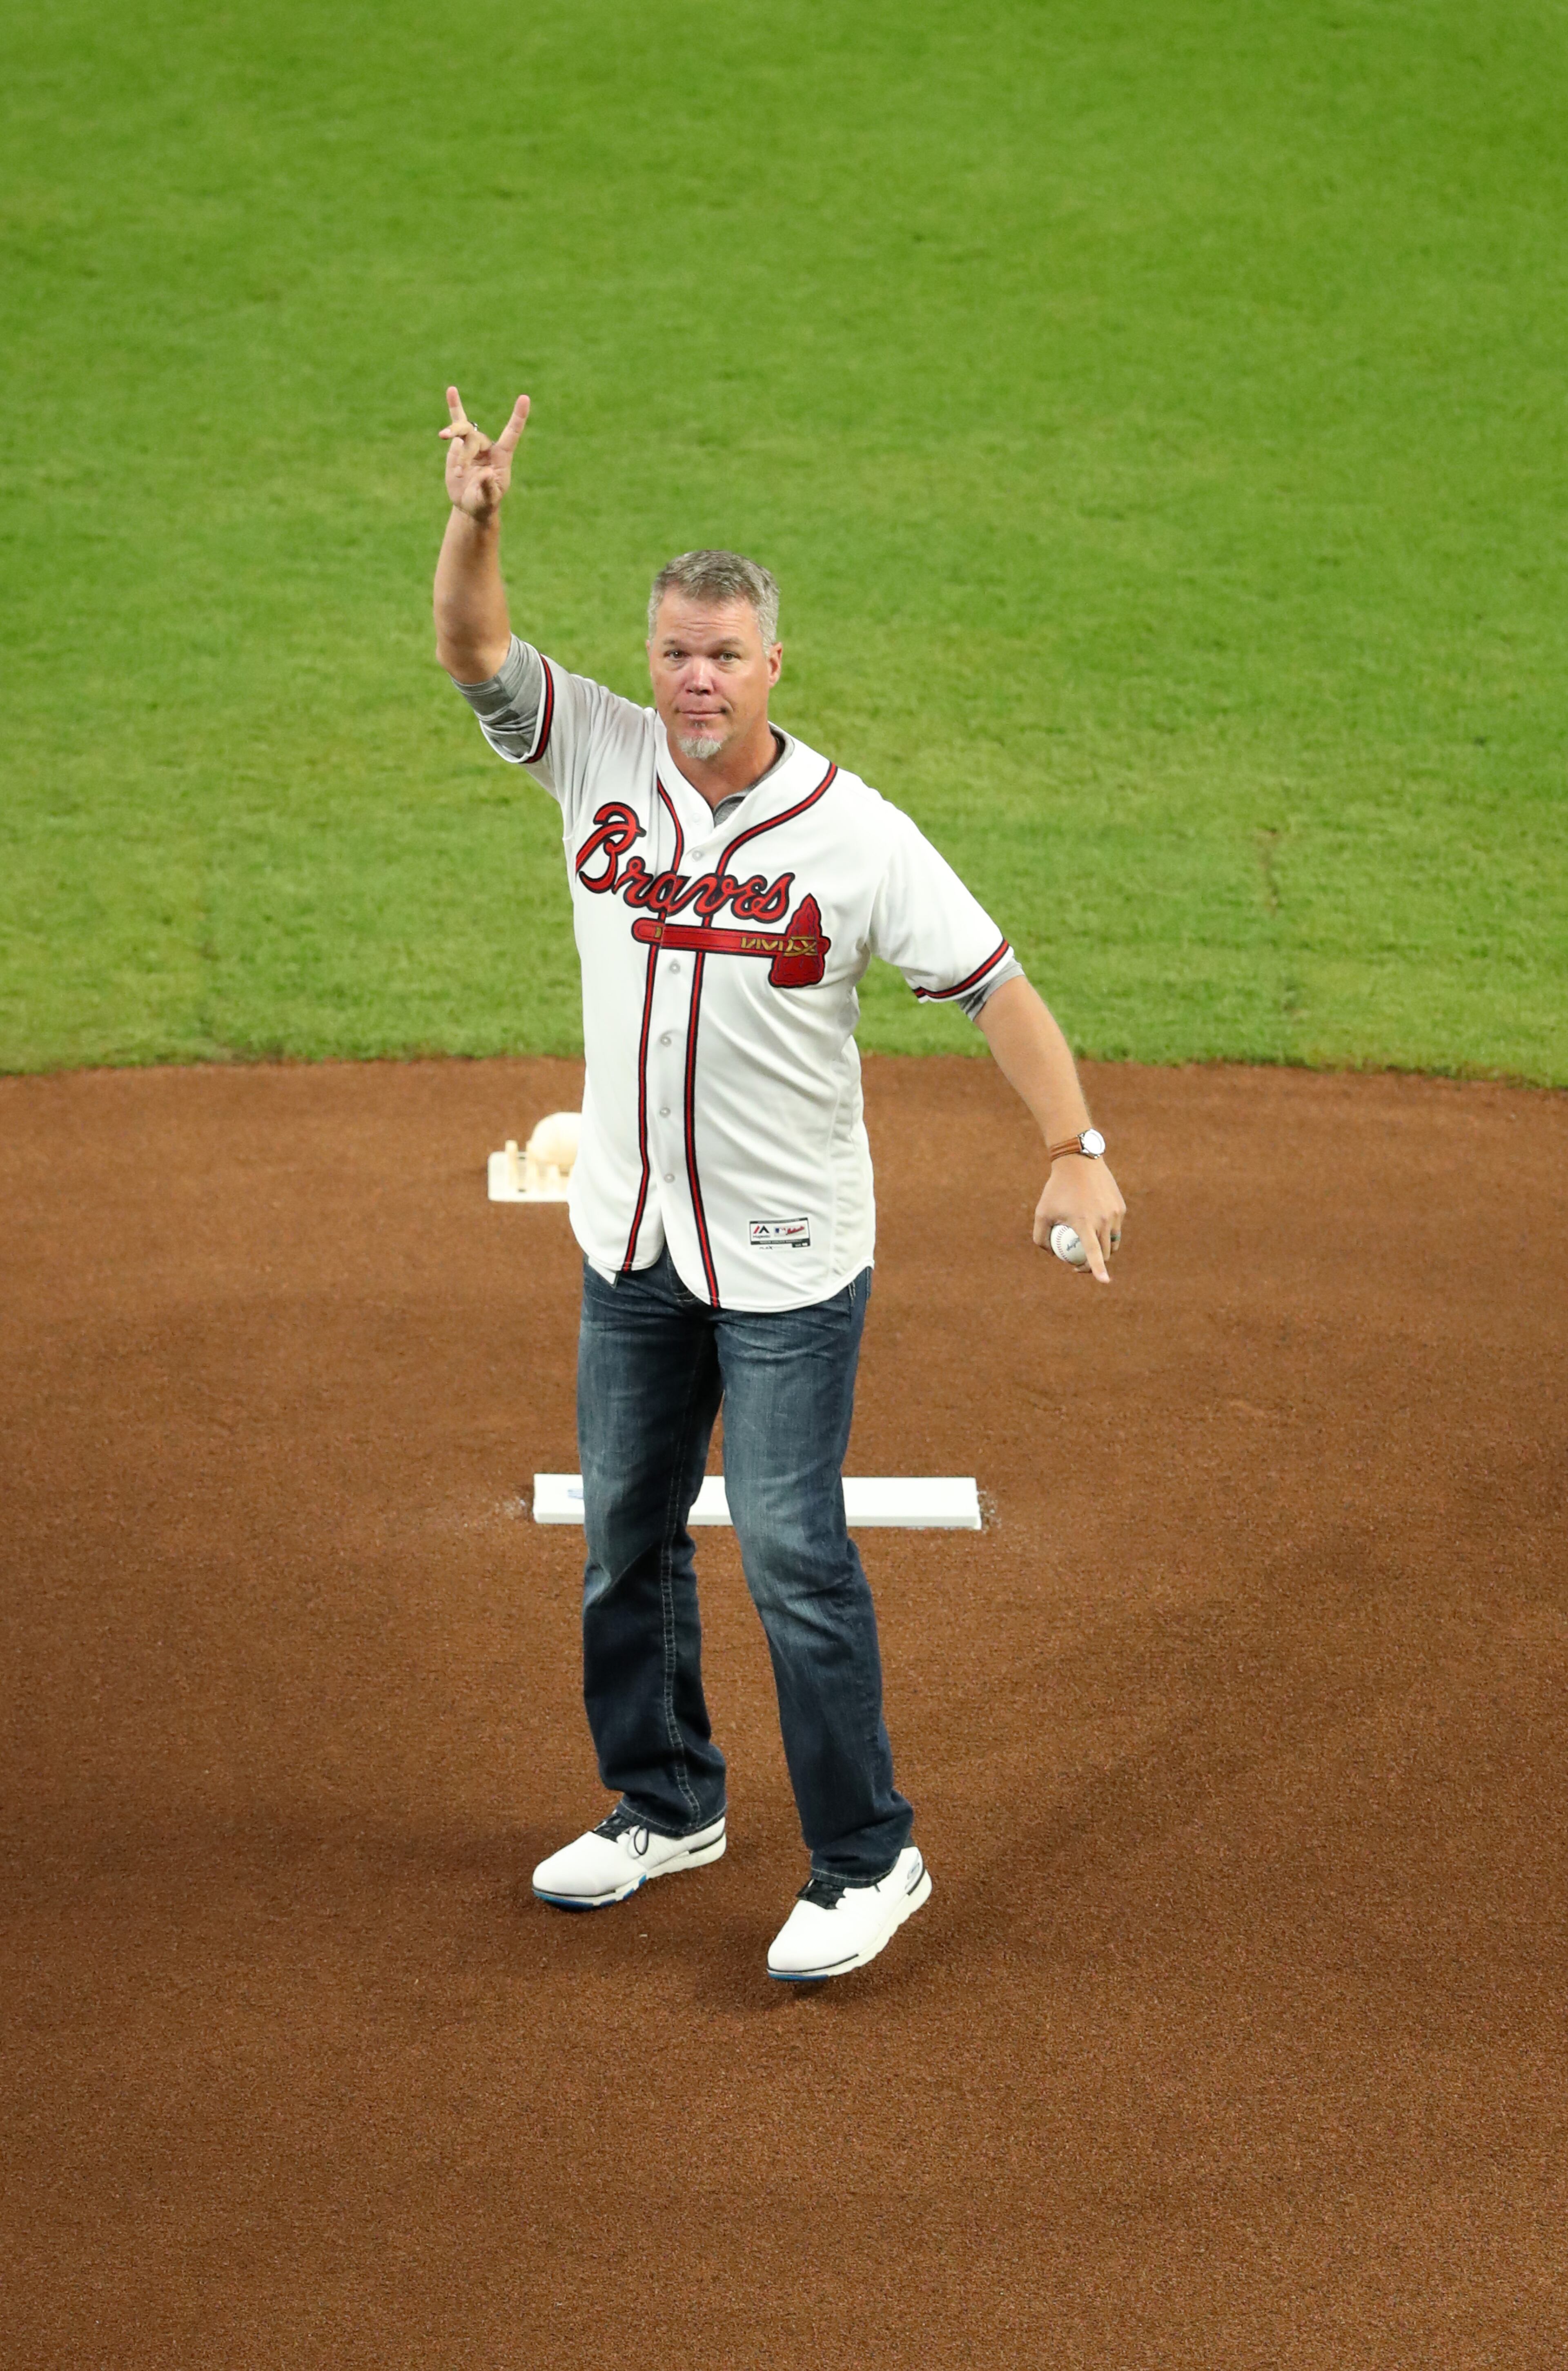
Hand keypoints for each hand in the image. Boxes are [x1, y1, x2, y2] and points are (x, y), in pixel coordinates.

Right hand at [439, 385, 529, 521]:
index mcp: (502, 456)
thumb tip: (487, 474)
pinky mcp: (459, 444)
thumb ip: (489, 488)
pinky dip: (454, 406)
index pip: (512, 433)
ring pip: (463, 433)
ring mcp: (473, 443)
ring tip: (443, 439)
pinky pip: (457, 422)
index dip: (518, 417)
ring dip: (454, 437)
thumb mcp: (488, 499)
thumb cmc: (484, 502)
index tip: (524, 398)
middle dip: (465, 455)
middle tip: (460, 472)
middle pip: (476, 439)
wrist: (469, 503)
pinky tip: (451, 390)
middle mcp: (488, 447)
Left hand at [1034, 1154, 1125, 1284]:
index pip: (1094, 1253)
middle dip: (1095, 1265)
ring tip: (1087, 1248)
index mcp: (1085, 1223)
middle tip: (1079, 1265)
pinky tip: (1093, 1224)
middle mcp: (1103, 1220)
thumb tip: (1052, 1255)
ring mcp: (1115, 1213)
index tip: (1104, 1282)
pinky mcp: (1121, 1207)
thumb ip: (1041, 1237)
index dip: (1099, 1269)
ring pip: (1113, 1242)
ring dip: (1102, 1249)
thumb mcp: (1041, 1212)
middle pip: (1106, 1253)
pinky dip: (1106, 1232)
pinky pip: (1115, 1227)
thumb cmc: (1056, 1188)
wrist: (1079, 1161)